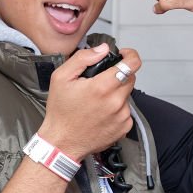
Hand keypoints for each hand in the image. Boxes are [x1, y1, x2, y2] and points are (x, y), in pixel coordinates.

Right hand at [38, 44, 139, 159]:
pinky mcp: (124, 127)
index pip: (132, 64)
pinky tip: (101, 113)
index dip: (130, 55)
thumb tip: (102, 49)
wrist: (62, 142)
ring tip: (97, 102)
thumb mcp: (61, 78)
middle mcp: (116, 102)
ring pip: (127, 95)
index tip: (124, 55)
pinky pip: (126, 111)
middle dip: (118, 76)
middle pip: (130, 78)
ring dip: (116, 94)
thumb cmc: (61, 113)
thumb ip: (83, 58)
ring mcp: (122, 116)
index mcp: (102, 87)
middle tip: (100, 82)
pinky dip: (117, 109)